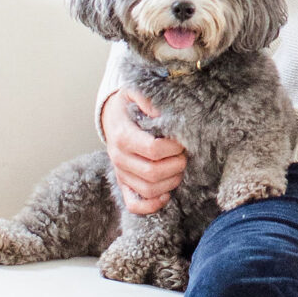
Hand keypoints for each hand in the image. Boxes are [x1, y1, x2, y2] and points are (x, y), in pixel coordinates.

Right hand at [104, 90, 186, 216]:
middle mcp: (119, 158)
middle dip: (176, 164)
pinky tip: (166, 194)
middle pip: (153, 173)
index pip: (153, 149)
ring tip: (179, 167)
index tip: (182, 140)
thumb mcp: (135, 92)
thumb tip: (161, 112)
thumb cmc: (129, 105)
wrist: (112, 117)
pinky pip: (134, 204)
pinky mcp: (123, 184)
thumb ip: (148, 98)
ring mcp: (121, 173)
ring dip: (171, 182)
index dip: (174, 147)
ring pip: (148, 190)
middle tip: (185, 154)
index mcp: (123, 136)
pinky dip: (152, 204)